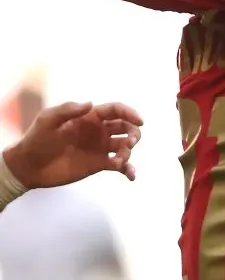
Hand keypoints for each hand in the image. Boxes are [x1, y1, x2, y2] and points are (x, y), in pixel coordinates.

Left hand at [3, 101, 142, 188]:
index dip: (130, 113)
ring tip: (118, 161)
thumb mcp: (48, 120)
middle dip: (134, 133)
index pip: (116, 110)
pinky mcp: (99, 164)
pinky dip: (128, 170)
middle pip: (126, 127)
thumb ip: (68, 110)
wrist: (30, 166)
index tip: (140, 121)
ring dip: (128, 152)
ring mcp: (100, 148)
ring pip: (125, 146)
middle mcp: (99, 131)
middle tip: (130, 143)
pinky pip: (120, 166)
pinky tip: (131, 176)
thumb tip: (91, 103)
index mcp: (90, 117)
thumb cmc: (37, 139)